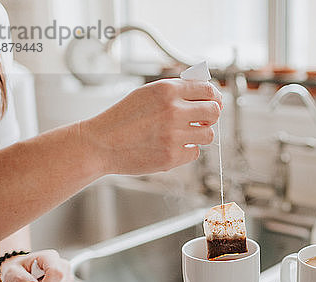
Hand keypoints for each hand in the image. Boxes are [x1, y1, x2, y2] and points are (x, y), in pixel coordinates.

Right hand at [81, 78, 222, 175]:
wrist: (100, 144)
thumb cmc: (123, 119)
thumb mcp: (146, 94)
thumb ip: (175, 91)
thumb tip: (204, 92)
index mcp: (167, 91)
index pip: (208, 90)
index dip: (214, 97)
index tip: (214, 102)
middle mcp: (173, 111)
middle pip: (214, 112)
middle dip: (212, 116)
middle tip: (203, 120)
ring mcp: (174, 135)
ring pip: (208, 135)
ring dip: (200, 134)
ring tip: (185, 134)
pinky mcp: (171, 157)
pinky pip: (194, 152)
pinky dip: (186, 150)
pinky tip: (172, 147)